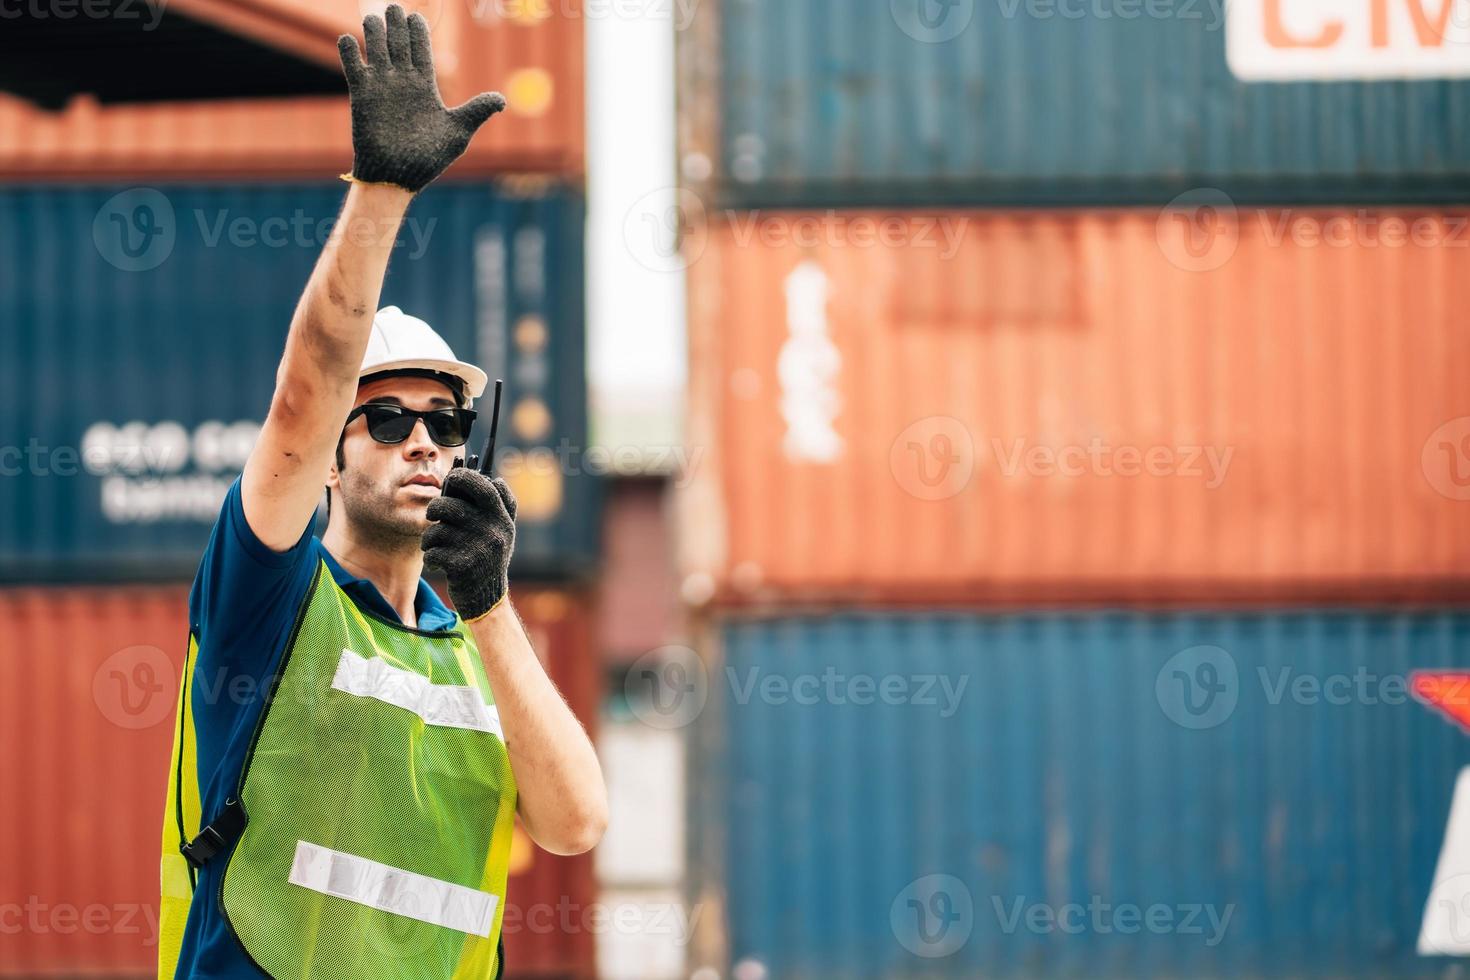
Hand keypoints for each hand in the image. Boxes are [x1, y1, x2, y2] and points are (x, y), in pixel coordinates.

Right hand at [337, 4, 505, 192]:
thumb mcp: (458, 133)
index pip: (421, 51)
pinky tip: (348, 40)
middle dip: (396, 25)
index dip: (418, 33)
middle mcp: (402, 82)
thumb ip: (477, 110)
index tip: (417, 17)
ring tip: (373, 18)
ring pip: (376, 50)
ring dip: (374, 33)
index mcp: (425, 87)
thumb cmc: (428, 159)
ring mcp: (381, 87)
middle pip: (399, 44)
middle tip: (394, 6)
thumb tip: (503, 100)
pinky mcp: (362, 96)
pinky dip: (349, 53)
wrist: (398, 176)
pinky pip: (354, 68)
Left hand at [422, 469, 516, 620]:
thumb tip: (475, 476)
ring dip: (430, 537)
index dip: (468, 478)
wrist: (487, 598)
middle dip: (436, 506)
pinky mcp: (462, 566)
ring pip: (438, 530)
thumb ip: (494, 506)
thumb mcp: (501, 532)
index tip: (454, 476)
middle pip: (453, 506)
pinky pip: (433, 551)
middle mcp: (494, 532)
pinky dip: (430, 557)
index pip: (489, 488)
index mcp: (504, 520)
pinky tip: (437, 562)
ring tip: (433, 544)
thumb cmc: (488, 558)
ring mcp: (479, 549)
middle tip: (433, 513)